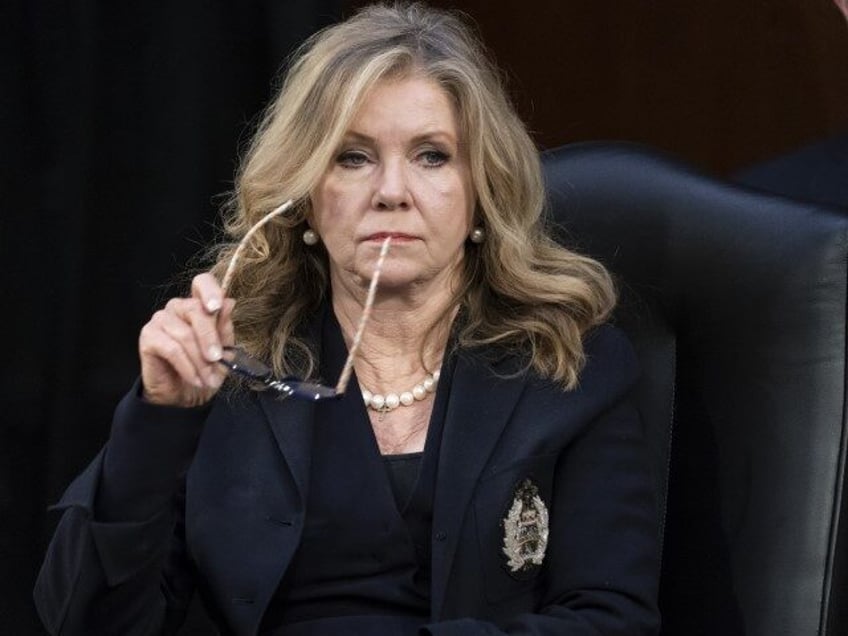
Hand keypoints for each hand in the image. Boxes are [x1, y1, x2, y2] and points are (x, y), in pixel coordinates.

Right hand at [138, 273, 234, 406]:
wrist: (182, 395)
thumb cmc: (204, 369)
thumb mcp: (223, 350)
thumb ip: (224, 327)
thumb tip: (229, 302)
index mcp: (198, 305)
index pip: (202, 282)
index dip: (210, 290)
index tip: (217, 307)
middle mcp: (178, 307)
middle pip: (195, 309)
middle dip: (210, 338)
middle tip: (217, 360)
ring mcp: (161, 320)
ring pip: (185, 334)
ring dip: (200, 361)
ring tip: (209, 379)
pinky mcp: (148, 336)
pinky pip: (172, 349)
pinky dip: (187, 366)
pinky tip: (195, 379)